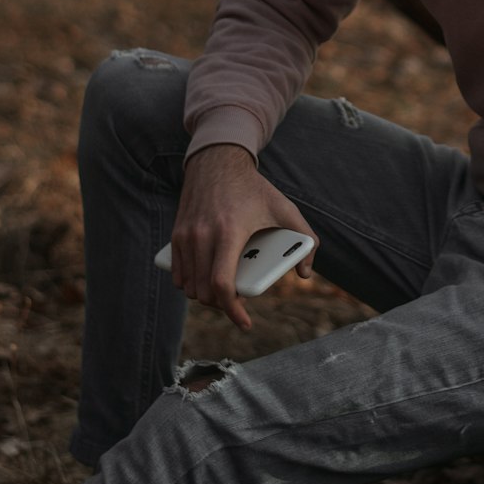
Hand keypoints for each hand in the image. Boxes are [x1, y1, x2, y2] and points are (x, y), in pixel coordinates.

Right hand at [170, 144, 317, 331]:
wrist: (218, 161)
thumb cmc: (254, 188)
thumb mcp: (285, 208)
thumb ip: (305, 238)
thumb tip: (306, 273)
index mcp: (230, 232)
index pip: (222, 284)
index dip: (232, 311)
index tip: (245, 322)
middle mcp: (203, 236)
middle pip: (204, 292)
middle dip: (221, 306)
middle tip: (237, 304)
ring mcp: (186, 236)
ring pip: (188, 286)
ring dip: (205, 297)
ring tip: (223, 295)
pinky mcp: (176, 234)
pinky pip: (178, 274)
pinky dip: (190, 285)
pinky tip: (205, 282)